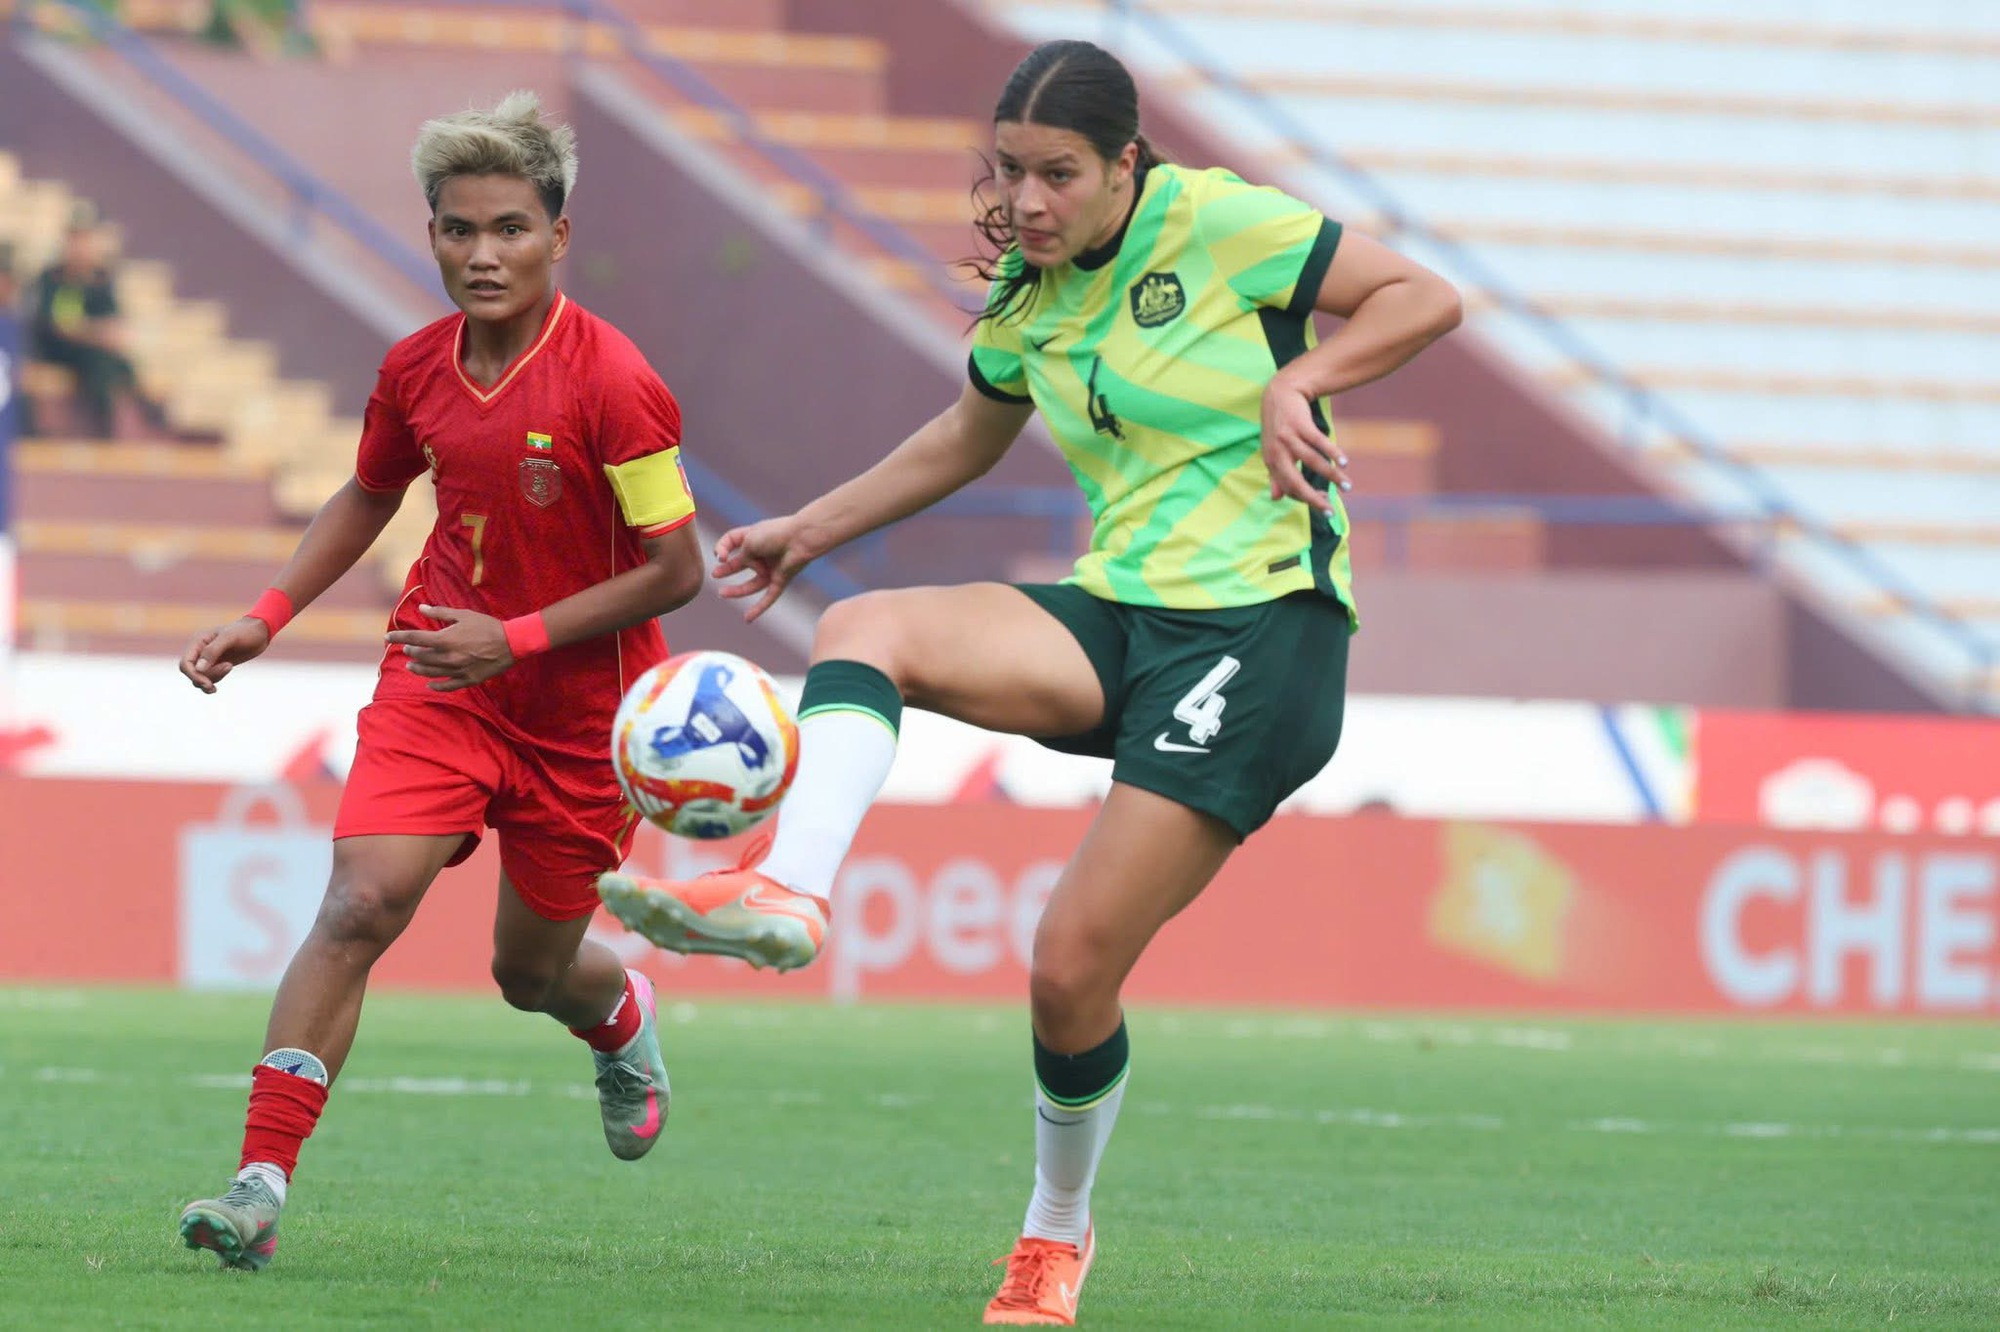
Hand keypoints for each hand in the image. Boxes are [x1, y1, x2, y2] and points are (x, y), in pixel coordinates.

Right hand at [179, 617, 271, 693]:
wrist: (260, 632)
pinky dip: (216, 679)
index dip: (193, 675)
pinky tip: (228, 669)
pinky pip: (209, 678)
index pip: (185, 663)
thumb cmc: (245, 631)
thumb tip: (198, 669)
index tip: (208, 683)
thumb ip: (212, 651)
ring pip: (200, 677)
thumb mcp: (229, 638)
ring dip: (213, 677)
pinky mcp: (217, 665)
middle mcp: (199, 650)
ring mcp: (207, 659)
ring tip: (230, 666)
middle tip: (227, 668)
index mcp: (198, 641)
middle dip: (205, 677)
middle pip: (192, 672)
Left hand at [384, 605, 514, 691]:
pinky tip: (429, 684)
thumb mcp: (463, 615)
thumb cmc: (487, 626)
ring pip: (430, 672)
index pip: (414, 638)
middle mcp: (448, 657)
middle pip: (421, 656)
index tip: (387, 637)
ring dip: (418, 669)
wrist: (511, 643)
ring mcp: (457, 670)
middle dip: (410, 652)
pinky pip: (447, 686)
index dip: (398, 637)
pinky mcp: (468, 679)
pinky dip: (435, 686)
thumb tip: (421, 607)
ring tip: (411, 666)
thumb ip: (440, 612)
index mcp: (445, 639)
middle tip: (406, 649)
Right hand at [711, 513, 818, 622]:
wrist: (800, 539)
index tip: (720, 556)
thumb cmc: (775, 534)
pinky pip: (769, 597)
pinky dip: (759, 608)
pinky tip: (747, 619)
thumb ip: (740, 555)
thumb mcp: (749, 540)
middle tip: (715, 574)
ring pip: (752, 584)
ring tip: (722, 594)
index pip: (732, 540)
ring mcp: (772, 567)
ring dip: (737, 591)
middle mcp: (762, 552)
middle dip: (727, 570)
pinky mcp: (781, 580)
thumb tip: (738, 567)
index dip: (722, 547)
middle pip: (741, 564)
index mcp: (754, 536)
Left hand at [1260, 373, 1349, 512]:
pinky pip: (1319, 442)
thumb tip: (1275, 498)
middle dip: (1314, 499)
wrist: (1281, 392)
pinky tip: (1344, 462)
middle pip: (1296, 482)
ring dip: (1332, 476)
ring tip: (1347, 485)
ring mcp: (1288, 437)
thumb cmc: (1278, 425)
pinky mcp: (1300, 424)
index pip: (1288, 489)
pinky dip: (1333, 453)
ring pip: (1312, 462)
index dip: (1306, 499)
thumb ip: (1275, 474)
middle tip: (1331, 510)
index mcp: (1271, 462)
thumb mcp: (1272, 450)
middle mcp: (1277, 452)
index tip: (1324, 504)